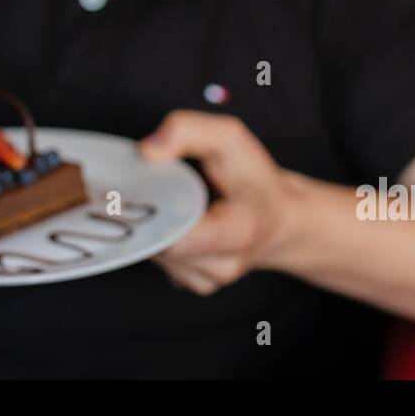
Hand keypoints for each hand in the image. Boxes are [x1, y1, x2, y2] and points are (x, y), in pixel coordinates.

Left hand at [139, 111, 293, 294]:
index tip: (133, 191)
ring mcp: (206, 280)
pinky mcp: (192, 283)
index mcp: (236, 233)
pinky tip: (175, 217)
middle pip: (158, 243)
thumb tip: (146, 151)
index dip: (151, 212)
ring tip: (170, 200)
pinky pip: (159, 261)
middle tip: (150, 186)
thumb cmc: (254, 179)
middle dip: (147, 213)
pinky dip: (158, 237)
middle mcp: (222, 266)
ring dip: (152, 224)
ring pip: (153, 253)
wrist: (280, 221)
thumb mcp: (230, 138)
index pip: (176, 236)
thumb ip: (187, 131)